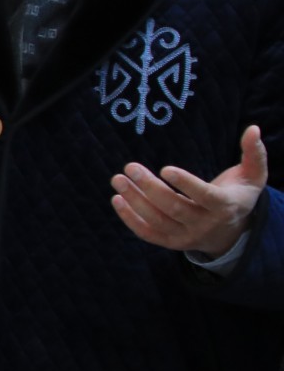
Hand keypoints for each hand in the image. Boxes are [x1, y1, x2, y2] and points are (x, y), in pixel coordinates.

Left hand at [112, 125, 267, 257]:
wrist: (232, 232)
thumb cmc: (239, 194)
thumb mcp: (253, 175)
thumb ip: (254, 152)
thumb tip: (253, 128)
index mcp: (225, 206)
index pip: (204, 196)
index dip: (185, 183)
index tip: (165, 168)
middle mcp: (205, 225)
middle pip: (174, 208)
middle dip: (151, 188)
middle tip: (130, 167)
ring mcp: (187, 236)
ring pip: (157, 221)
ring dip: (135, 200)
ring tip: (118, 179)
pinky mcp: (171, 243)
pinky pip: (148, 234)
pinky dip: (130, 219)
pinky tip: (117, 199)